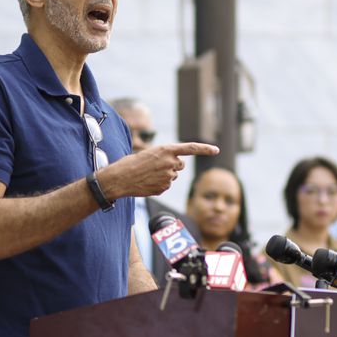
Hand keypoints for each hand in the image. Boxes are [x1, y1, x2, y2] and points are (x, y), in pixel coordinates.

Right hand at [100, 142, 218, 198]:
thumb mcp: (150, 153)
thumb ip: (166, 157)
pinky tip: (148, 182)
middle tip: (156, 166)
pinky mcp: (164, 188)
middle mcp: (170, 162)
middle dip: (172, 165)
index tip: (216, 150)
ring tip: (148, 174)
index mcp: (166, 150)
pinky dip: (159, 184)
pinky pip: (167, 185)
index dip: (205, 149)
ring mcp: (168, 176)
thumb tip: (177, 167)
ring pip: (173, 176)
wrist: (119, 178)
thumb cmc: (131, 163)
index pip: (191, 148)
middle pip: (180, 164)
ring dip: (165, 175)